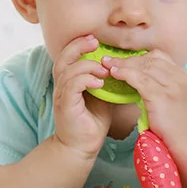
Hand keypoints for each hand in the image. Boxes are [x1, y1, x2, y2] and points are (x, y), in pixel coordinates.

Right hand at [52, 35, 112, 158]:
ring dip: (87, 66)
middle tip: (95, 43)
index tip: (95, 40)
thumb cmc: (92, 122)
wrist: (82, 147)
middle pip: (63, 58)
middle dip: (79, 47)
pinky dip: (85, 80)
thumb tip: (124, 67)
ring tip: (104, 71)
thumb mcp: (102, 96)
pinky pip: (72, 87)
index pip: (68, 56)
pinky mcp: (65, 106)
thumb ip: (106, 81)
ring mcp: (62, 96)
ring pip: (69, 71)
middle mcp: (62, 86)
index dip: (79, 44)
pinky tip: (100, 83)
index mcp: (69, 81)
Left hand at [102, 50, 186, 153]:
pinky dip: (125, 74)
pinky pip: (139, 80)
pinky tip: (115, 74)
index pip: (158, 56)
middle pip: (149, 60)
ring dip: (123, 65)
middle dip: (127, 59)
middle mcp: (178, 77)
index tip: (123, 60)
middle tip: (109, 60)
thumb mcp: (171, 97)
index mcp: (181, 75)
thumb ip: (160, 85)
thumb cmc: (175, 123)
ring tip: (108, 66)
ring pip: (143, 67)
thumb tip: (136, 76)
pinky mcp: (162, 96)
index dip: (139, 56)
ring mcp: (172, 86)